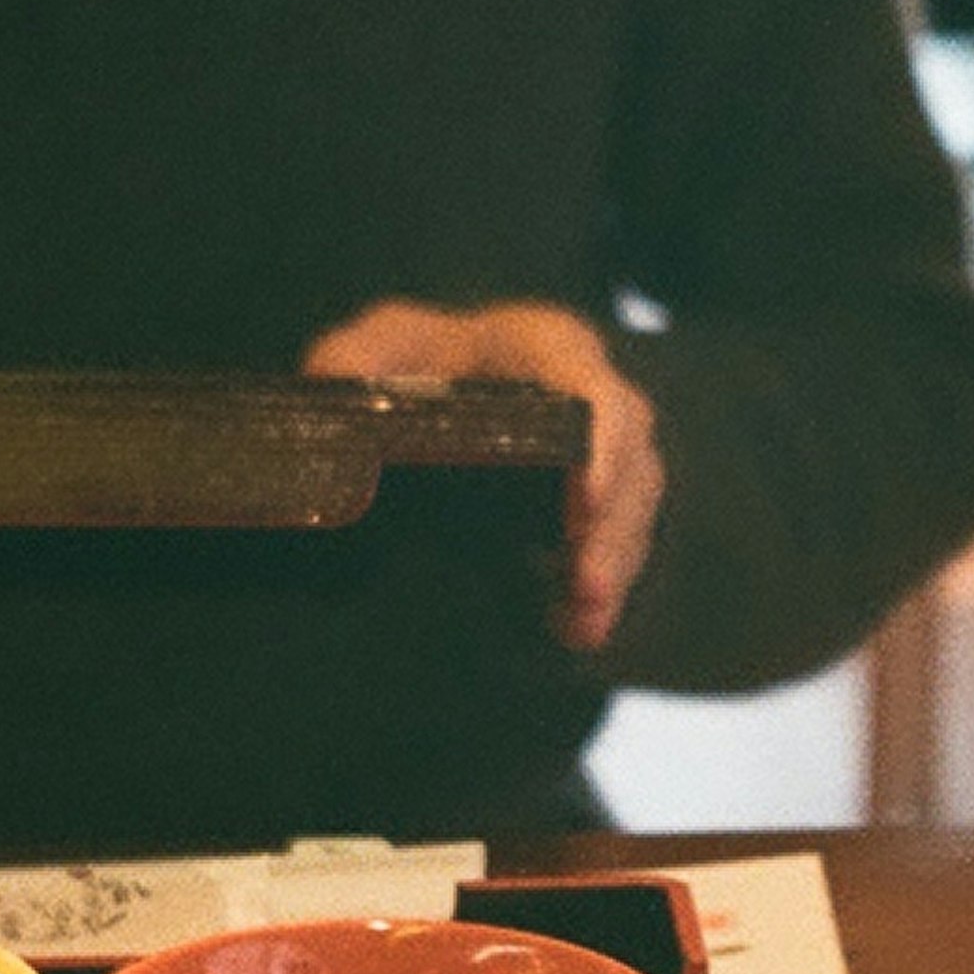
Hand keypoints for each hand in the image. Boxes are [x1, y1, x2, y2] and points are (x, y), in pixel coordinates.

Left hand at [301, 299, 660, 653]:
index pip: (593, 390)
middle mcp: (592, 396)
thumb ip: (354, 354)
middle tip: (587, 586)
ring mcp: (601, 452)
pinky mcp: (594, 501)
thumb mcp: (379, 341)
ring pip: (632, 510)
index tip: (588, 497)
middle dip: (612, 528)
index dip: (602, 444)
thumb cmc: (415, 353)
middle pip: (632, 460)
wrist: (434, 377)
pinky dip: (600, 591)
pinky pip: (617, 543)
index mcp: (546, 346)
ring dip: (612, 568)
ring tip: (584, 622)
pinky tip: (577, 632)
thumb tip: (340, 385)